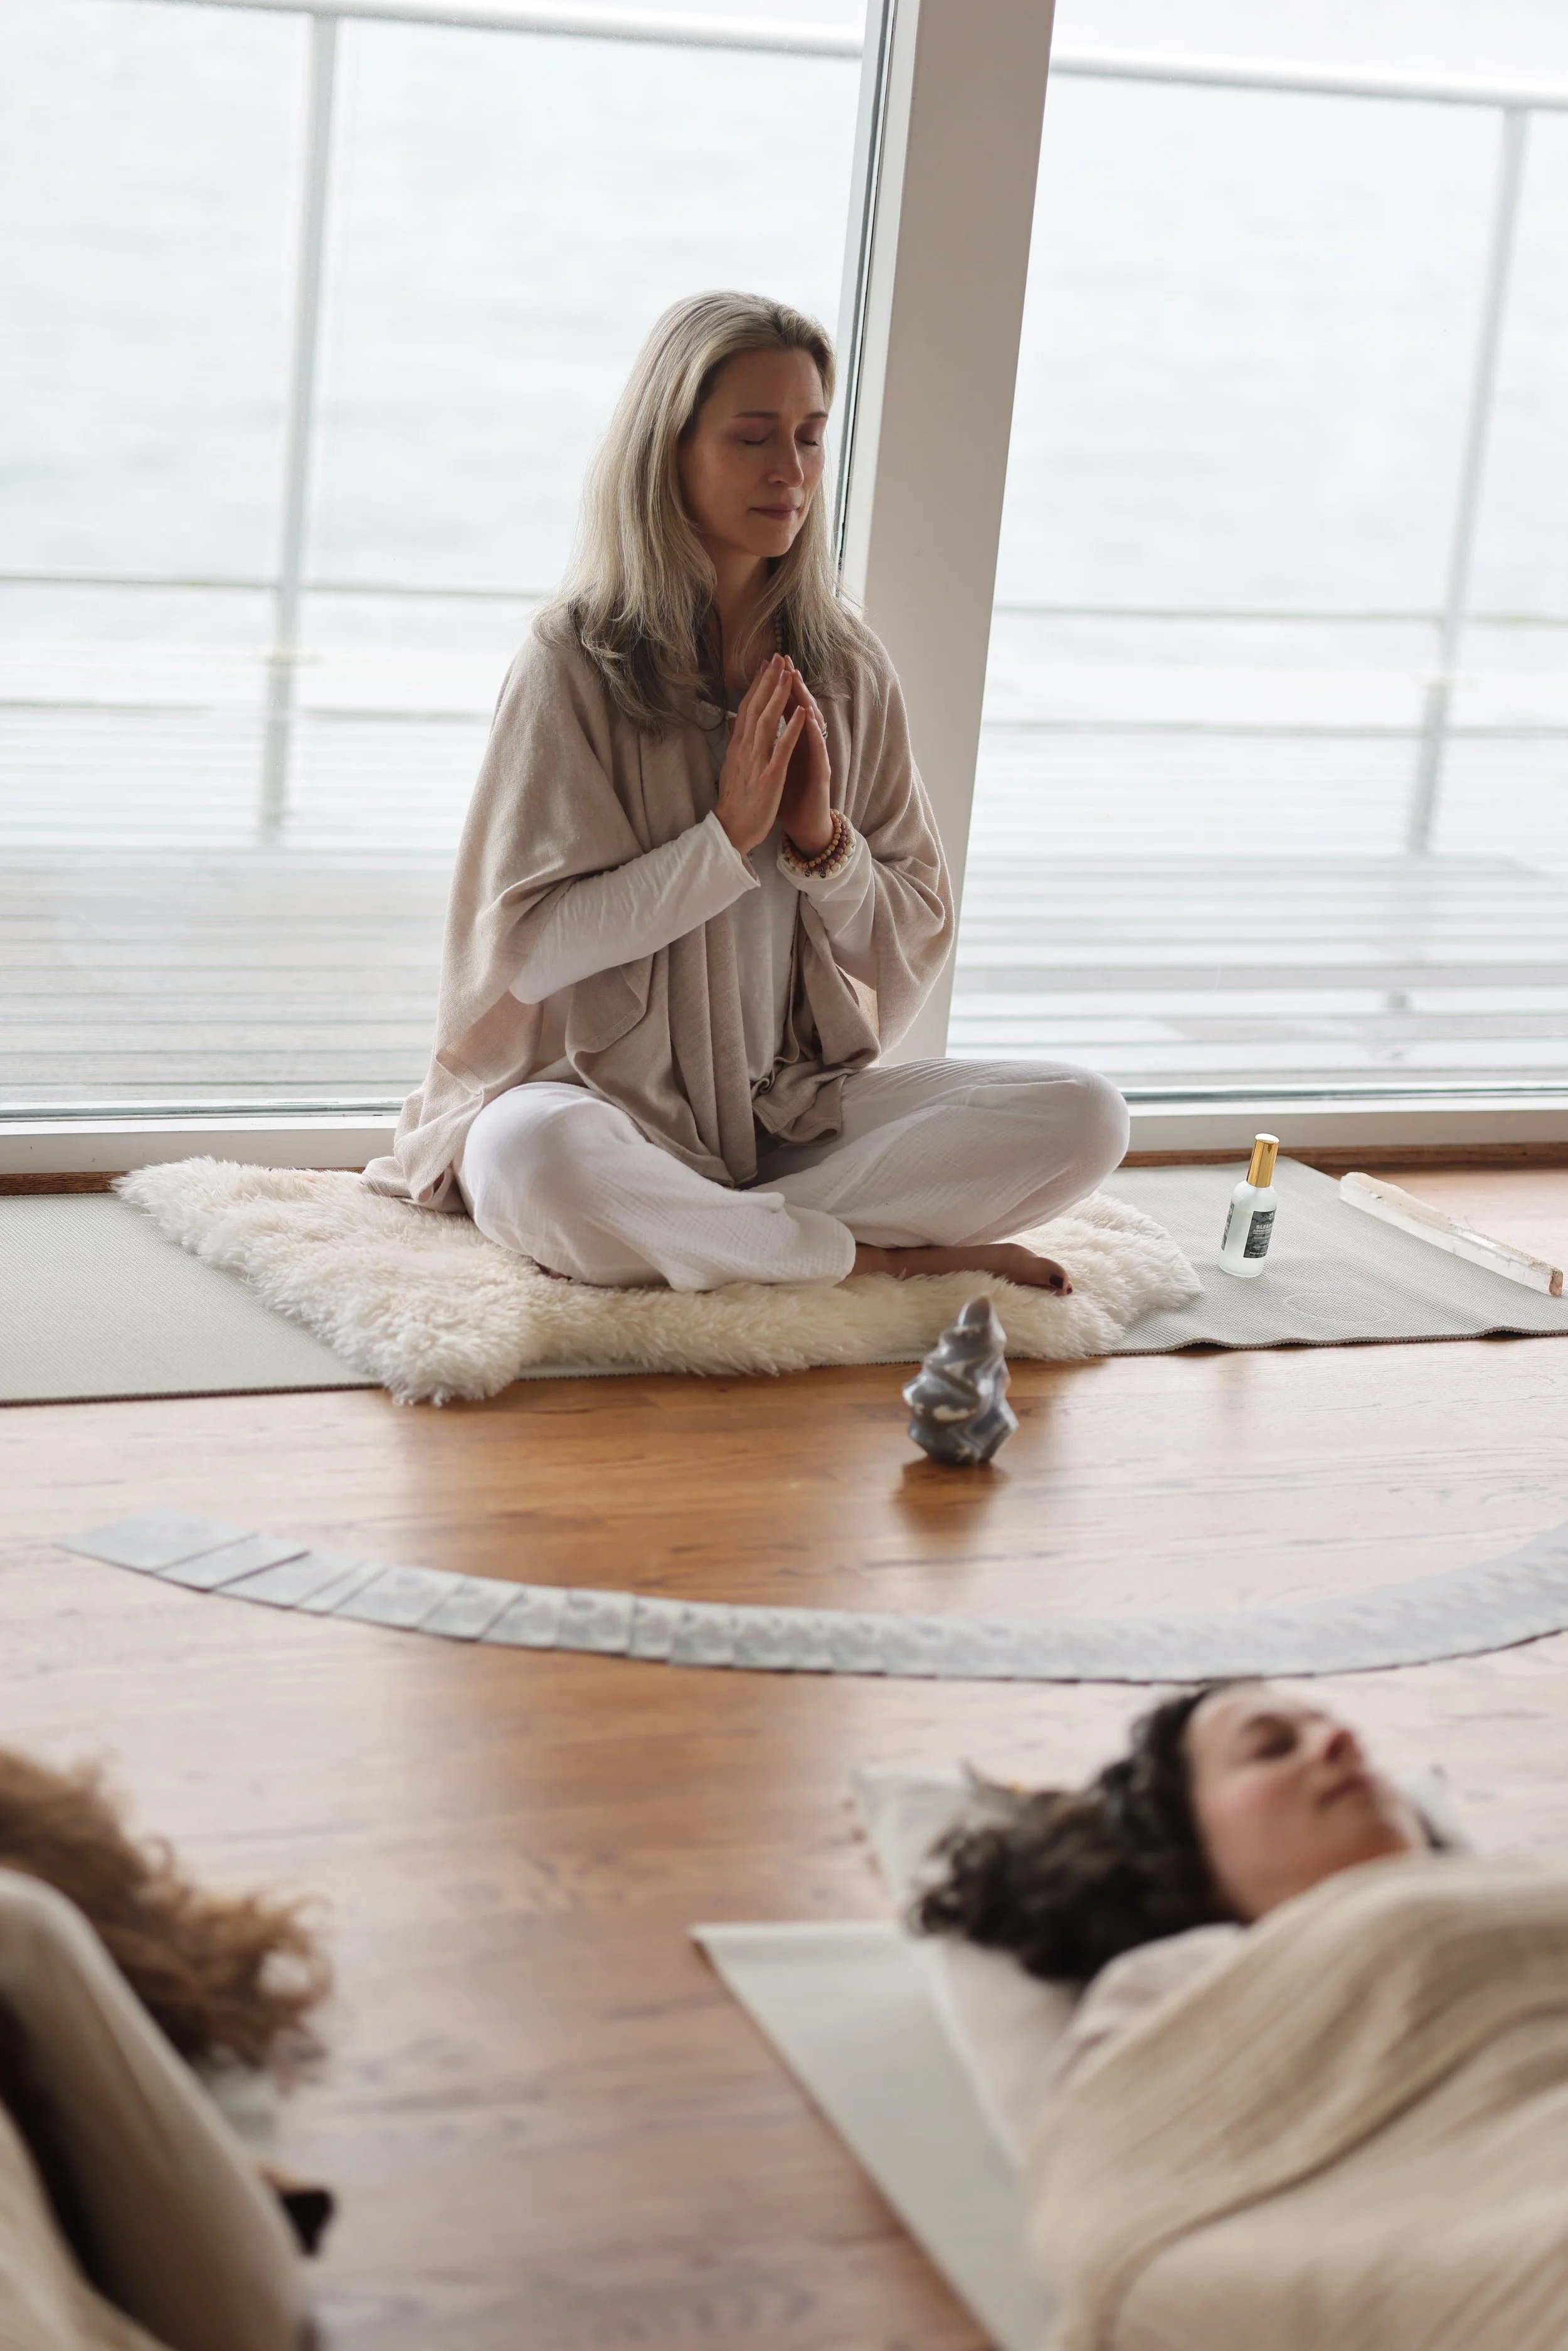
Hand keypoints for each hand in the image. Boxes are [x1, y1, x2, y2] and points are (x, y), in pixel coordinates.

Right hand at [714, 654, 806, 857]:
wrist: (732, 830)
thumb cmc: (735, 800)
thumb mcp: (731, 766)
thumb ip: (735, 741)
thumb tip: (733, 720)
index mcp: (738, 746)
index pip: (747, 708)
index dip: (757, 685)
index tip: (765, 664)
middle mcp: (745, 749)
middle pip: (756, 708)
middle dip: (767, 682)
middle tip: (777, 657)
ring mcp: (757, 762)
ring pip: (767, 722)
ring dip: (778, 696)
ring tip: (787, 674)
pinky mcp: (770, 777)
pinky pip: (782, 750)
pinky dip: (791, 730)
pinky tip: (801, 714)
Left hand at [777, 661, 833, 857]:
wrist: (804, 826)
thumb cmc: (788, 797)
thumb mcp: (770, 767)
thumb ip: (763, 744)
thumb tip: (745, 726)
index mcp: (791, 743)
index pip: (783, 709)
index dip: (775, 687)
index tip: (765, 665)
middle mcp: (806, 746)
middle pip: (799, 708)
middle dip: (790, 684)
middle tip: (783, 660)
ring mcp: (815, 757)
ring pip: (811, 723)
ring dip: (803, 700)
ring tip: (795, 679)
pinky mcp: (821, 773)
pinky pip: (817, 749)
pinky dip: (812, 732)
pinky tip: (807, 717)